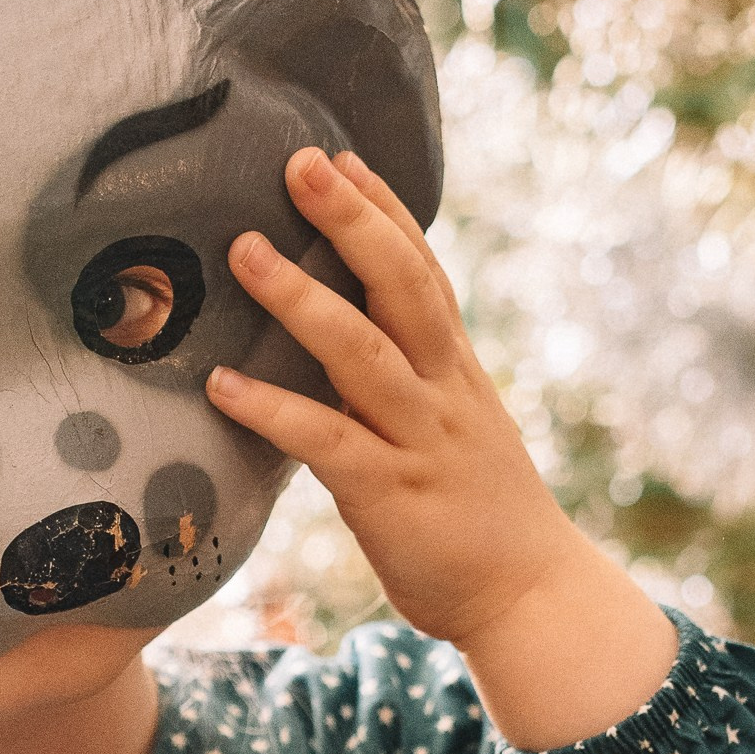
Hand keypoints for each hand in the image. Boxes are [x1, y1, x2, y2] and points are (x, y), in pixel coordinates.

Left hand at [206, 148, 674, 749]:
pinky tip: (222, 386)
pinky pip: (328, 441)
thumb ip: (410, 386)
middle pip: (402, 287)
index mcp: (457, 373)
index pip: (423, 272)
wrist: (532, 598)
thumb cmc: (481, 519)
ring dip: (300, 299)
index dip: (383, 212)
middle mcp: (443, 392)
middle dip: (352, 220)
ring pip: (362, 353)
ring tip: (243, 251)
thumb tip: (346, 346)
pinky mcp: (391, 494)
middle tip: (298, 162)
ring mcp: (420, 441)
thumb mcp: (454, 433)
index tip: (341, 154)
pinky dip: (273, 410)